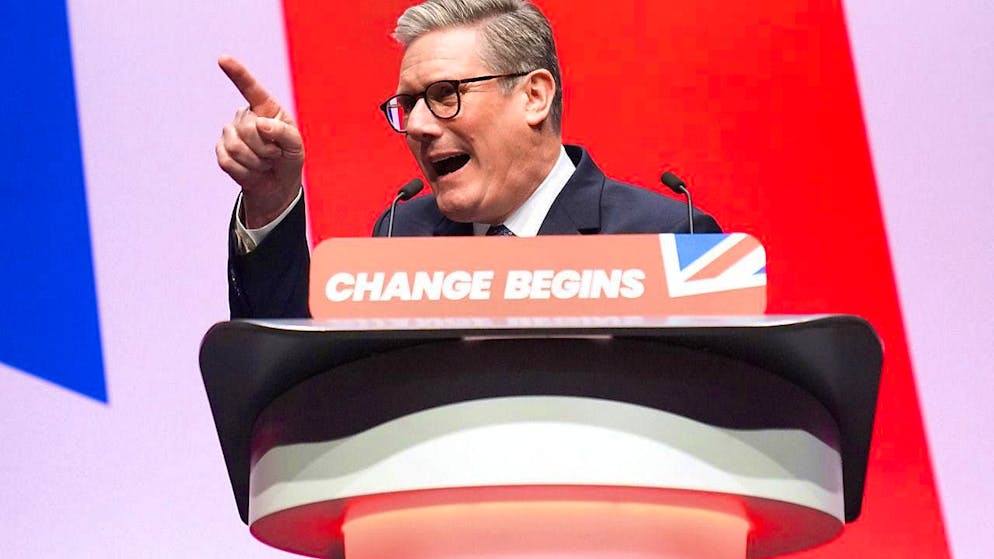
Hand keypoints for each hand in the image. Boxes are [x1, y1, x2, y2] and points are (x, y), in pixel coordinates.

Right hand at [216, 55, 304, 227]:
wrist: (277, 185)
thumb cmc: (288, 159)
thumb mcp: (295, 146)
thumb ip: (284, 132)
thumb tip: (261, 124)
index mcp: (265, 108)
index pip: (251, 88)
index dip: (237, 73)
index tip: (223, 59)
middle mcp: (245, 116)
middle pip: (248, 129)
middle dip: (266, 148)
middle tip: (274, 155)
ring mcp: (230, 132)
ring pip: (237, 147)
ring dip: (257, 162)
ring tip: (264, 163)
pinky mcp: (221, 150)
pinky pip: (228, 161)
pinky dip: (246, 172)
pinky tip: (252, 171)